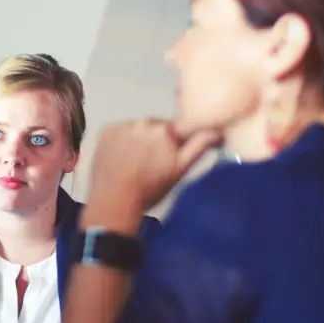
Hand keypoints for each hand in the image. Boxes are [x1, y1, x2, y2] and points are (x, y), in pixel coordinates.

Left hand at [88, 119, 220, 210]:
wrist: (114, 200)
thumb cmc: (150, 189)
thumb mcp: (180, 170)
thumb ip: (199, 146)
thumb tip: (217, 131)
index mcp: (166, 130)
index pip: (180, 128)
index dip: (179, 142)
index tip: (173, 154)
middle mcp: (144, 121)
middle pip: (157, 128)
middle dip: (158, 141)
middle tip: (152, 164)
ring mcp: (123, 125)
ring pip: (138, 129)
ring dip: (139, 140)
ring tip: (134, 163)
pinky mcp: (106, 130)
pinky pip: (120, 131)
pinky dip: (122, 140)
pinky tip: (121, 158)